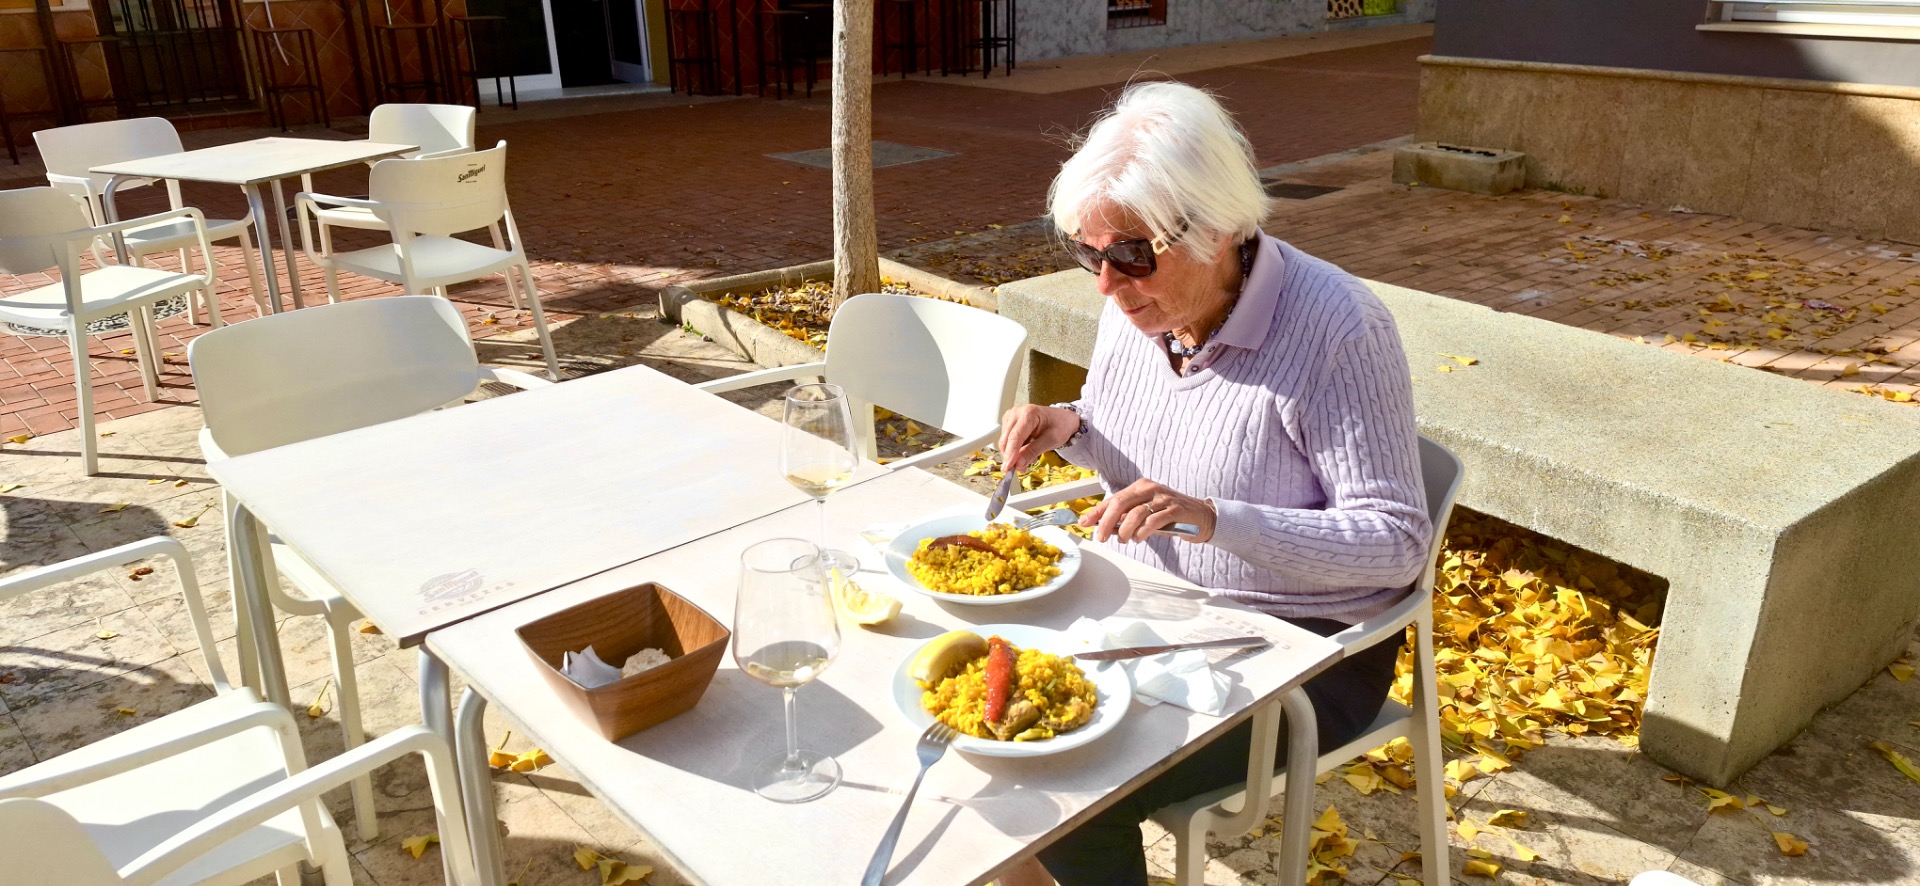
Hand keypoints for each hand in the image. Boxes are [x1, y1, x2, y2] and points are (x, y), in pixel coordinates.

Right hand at [996, 404, 1078, 472]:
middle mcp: (1017, 412)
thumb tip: (1018, 463)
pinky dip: (1013, 449)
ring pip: (1004, 441)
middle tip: (1021, 469)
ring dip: (1012, 454)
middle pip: (1006, 439)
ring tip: (1028, 458)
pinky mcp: (1009, 422)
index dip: (1010, 453)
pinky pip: (1006, 439)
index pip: (1015, 436)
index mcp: (1029, 413)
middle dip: (1011, 457)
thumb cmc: (1060, 426)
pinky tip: (1025, 450)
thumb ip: (1033, 451)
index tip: (1008, 467)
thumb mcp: (1051, 440)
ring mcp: (1011, 416)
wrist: (1063, 419)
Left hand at [1082, 478, 1215, 543]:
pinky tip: (1139, 538)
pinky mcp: (1176, 509)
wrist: (1201, 516)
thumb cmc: (1170, 515)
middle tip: (1100, 536)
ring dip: (1125, 530)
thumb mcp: (1145, 514)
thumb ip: (1127, 518)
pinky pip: (1154, 520)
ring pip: (1136, 512)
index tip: (1084, 522)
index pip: (1114, 499)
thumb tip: (1105, 527)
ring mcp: (1163, 497)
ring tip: (1124, 540)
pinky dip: (1143, 531)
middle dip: (1106, 521)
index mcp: (1140, 486)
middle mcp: (1150, 488)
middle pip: (1121, 503)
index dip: (1097, 511)